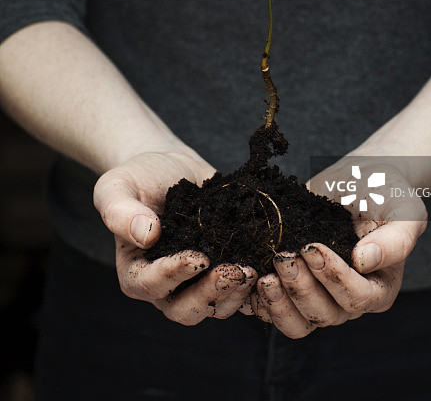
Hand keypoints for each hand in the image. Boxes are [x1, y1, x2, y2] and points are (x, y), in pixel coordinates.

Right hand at [93, 151, 257, 322]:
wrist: (169, 167)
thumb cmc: (137, 178)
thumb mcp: (116, 186)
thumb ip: (119, 211)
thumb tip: (145, 234)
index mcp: (135, 272)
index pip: (153, 285)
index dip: (176, 274)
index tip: (198, 257)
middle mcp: (166, 287)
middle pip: (186, 310)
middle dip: (212, 294)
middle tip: (234, 270)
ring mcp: (196, 283)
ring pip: (217, 307)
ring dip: (236, 293)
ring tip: (254, 268)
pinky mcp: (222, 271)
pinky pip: (239, 293)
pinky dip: (254, 288)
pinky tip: (268, 269)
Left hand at [249, 160, 426, 337]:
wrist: (358, 179)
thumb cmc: (386, 193)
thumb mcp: (404, 210)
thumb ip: (395, 239)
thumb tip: (365, 260)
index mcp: (378, 289)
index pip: (355, 298)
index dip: (333, 278)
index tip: (313, 247)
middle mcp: (347, 300)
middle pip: (322, 315)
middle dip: (300, 288)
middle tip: (285, 256)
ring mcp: (318, 296)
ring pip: (296, 322)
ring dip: (277, 302)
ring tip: (266, 273)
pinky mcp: (292, 286)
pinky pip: (272, 309)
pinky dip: (258, 300)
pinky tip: (249, 277)